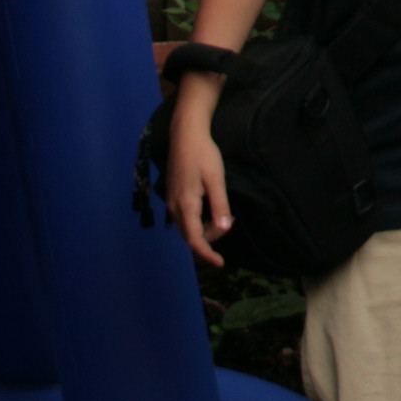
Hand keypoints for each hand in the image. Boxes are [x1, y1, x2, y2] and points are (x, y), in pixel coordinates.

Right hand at [165, 123, 233, 267]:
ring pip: (187, 229)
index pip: (195, 240)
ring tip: (223, 216)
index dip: (207, 254)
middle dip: (210, 239)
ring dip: (205, 230)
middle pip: (191, 236)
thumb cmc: (203, 155)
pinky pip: (185, 219)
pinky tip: (211, 210)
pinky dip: (198, 222)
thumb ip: (219, 205)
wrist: (185, 135)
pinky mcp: (172, 197)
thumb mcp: (216, 179)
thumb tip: (223, 229)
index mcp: (186, 206)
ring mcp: (171, 203)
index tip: (220, 264)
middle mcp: (174, 208)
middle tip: (229, 222)